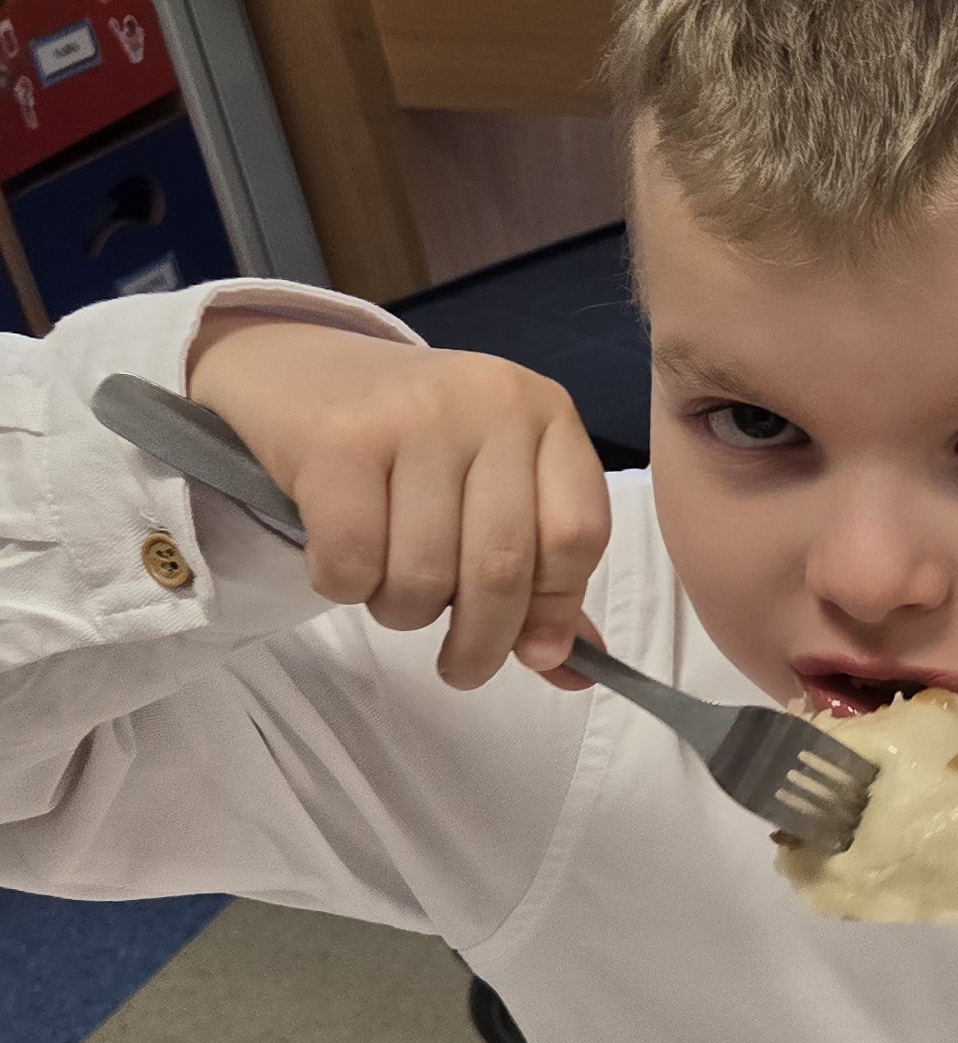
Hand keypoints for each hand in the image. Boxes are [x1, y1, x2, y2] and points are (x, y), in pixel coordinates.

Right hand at [184, 313, 610, 689]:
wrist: (295, 369)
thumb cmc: (410, 441)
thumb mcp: (490, 486)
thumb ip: (539, 572)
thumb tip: (572, 672)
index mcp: (545, 414)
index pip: (577, 534)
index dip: (557, 607)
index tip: (534, 652)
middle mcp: (489, 405)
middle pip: (503, 566)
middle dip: (483, 641)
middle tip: (463, 669)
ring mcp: (413, 417)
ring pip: (427, 575)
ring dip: (406, 613)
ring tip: (391, 593)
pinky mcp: (336, 441)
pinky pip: (355, 562)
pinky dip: (347, 589)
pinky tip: (340, 566)